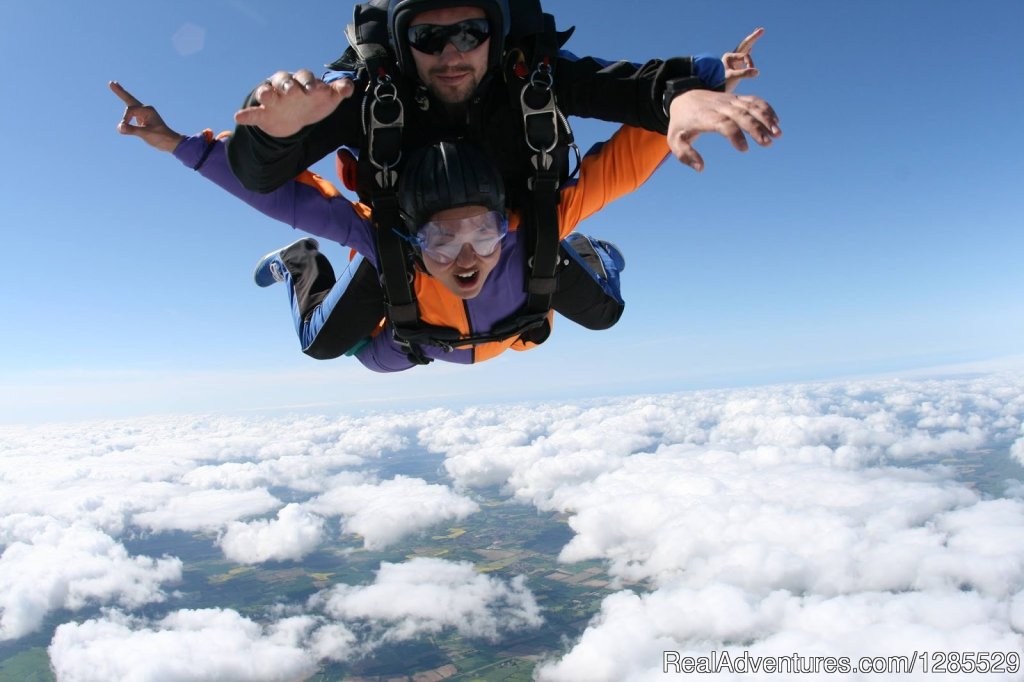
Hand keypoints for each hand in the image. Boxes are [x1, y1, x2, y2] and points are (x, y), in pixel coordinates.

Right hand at [110, 81, 184, 151]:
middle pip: (129, 99)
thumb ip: (132, 130)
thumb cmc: (160, 137)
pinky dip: (126, 106)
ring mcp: (144, 114)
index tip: (124, 128)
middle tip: (111, 82)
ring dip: (122, 94)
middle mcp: (145, 109)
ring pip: (130, 104)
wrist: (170, 142)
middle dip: (120, 91)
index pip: (130, 110)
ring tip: (114, 84)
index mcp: (147, 110)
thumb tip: (120, 127)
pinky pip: (132, 112)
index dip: (125, 119)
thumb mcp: (145, 134)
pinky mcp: (142, 119)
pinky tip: (124, 99)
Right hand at [233, 70, 354, 137]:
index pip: (304, 77)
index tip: (314, 91)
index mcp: (302, 82)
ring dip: (265, 93)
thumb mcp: (328, 99)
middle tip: (292, 91)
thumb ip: (339, 91)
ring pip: (266, 92)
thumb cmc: (313, 103)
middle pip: (283, 80)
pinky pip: (253, 113)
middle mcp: (285, 87)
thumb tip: (349, 86)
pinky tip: (238, 117)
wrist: (296, 119)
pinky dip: (246, 115)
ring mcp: (273, 100)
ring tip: (265, 95)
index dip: (309, 82)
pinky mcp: (263, 114)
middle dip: (287, 84)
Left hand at [667, 89, 780, 171]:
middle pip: (741, 114)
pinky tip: (776, 122)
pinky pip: (754, 101)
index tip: (744, 149)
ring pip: (751, 106)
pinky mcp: (736, 99)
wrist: (683, 97)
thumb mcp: (675, 139)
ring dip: (766, 118)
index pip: (724, 123)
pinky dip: (766, 109)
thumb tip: (701, 168)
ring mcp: (729, 101)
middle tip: (767, 143)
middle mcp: (720, 106)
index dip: (735, 135)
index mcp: (705, 116)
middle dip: (756, 127)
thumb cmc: (680, 123)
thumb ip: (685, 154)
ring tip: (778, 134)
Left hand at [723, 27, 763, 93]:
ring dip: (750, 42)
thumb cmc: (720, 83)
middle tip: (761, 29)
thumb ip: (745, 74)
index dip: (750, 63)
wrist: (713, 90)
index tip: (751, 71)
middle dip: (753, 37)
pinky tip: (750, 49)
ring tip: (756, 32)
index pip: (745, 56)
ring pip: (744, 49)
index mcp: (729, 56)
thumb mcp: (733, 77)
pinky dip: (747, 52)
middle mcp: (731, 57)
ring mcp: (733, 62)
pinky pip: (743, 57)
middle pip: (744, 44)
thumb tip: (757, 72)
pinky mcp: (735, 68)